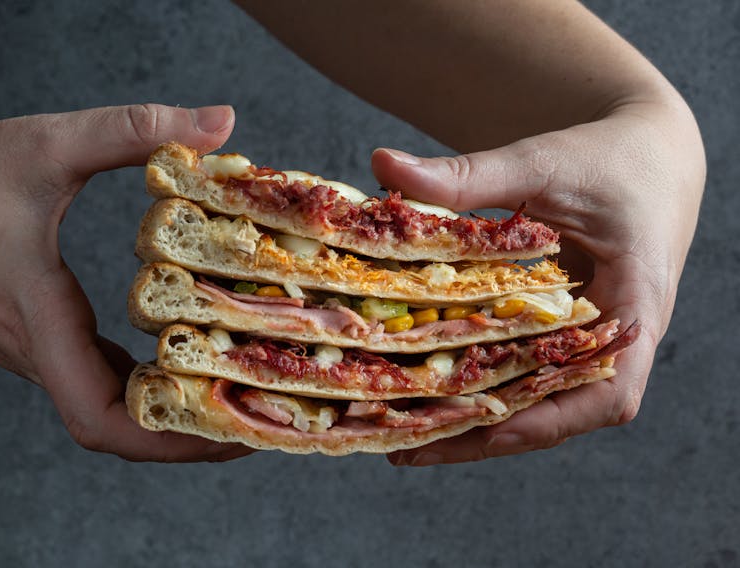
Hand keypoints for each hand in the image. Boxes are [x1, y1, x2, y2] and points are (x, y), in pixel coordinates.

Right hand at [0, 104, 253, 460]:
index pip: (97, 414)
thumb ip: (133, 129)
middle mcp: (35, 347)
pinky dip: (143, 387)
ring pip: (104, 409)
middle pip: (114, 428)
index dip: (166, 440)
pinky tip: (181, 367)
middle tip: (254, 424)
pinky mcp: (38, 335)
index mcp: (37, 314)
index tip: (230, 433)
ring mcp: (33, 347)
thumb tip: (222, 120)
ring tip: (234, 402)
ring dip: (167, 418)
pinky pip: (95, 380)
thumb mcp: (47, 142)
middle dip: (185, 438)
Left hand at [374, 98, 704, 464]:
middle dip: (488, 434)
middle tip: (410, 447)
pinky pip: (531, 367)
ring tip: (408, 436)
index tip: (488, 429)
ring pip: (542, 396)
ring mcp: (592, 337)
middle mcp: (618, 335)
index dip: (551, 419)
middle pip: (561, 408)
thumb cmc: (608, 157)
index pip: (610, 388)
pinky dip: (487, 383)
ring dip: (481, 419)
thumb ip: (468, 174)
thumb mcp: (541, 163)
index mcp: (638, 300)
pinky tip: (434, 389)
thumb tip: (382, 163)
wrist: (645, 152)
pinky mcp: (567, 329)